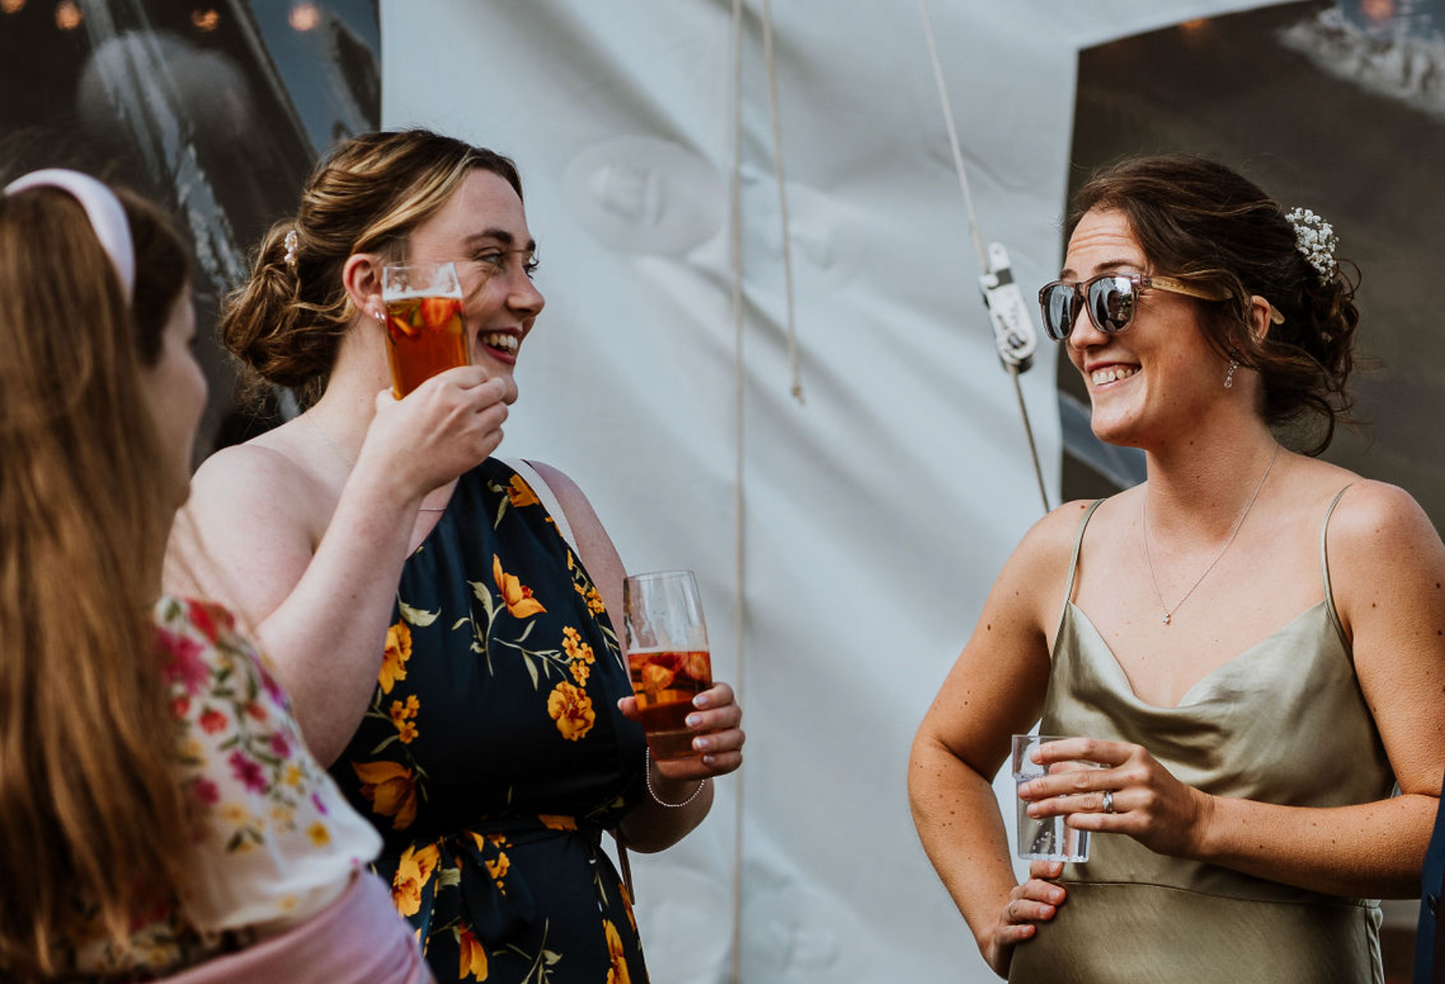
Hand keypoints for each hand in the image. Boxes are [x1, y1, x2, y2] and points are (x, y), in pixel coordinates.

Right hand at [359, 366, 514, 499]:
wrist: (393, 477)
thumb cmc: (388, 445)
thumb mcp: (387, 411)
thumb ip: (392, 398)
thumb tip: (389, 394)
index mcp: (440, 387)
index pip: (478, 372)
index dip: (480, 378)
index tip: (479, 383)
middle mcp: (460, 404)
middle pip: (497, 388)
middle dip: (495, 392)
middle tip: (490, 397)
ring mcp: (472, 428)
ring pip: (502, 411)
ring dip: (494, 414)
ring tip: (484, 418)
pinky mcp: (478, 450)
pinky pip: (498, 435)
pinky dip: (492, 435)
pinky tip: (478, 437)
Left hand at [618, 681, 744, 780]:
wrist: (673, 756)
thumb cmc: (668, 724)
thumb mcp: (655, 715)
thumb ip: (641, 708)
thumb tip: (624, 703)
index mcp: (715, 697)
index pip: (724, 691)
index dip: (714, 695)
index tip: (695, 701)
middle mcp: (728, 715)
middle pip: (731, 713)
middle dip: (712, 717)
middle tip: (689, 722)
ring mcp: (732, 737)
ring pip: (735, 736)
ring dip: (716, 740)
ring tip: (695, 744)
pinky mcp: (730, 758)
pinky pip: (734, 759)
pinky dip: (722, 760)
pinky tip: (706, 760)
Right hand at [985, 860, 1064, 974]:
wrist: (1003, 945)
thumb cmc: (1035, 925)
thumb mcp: (1050, 908)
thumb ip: (1067, 898)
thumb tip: (1100, 890)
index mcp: (1031, 889)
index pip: (1036, 871)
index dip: (1046, 867)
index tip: (1060, 866)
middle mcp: (1018, 900)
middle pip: (1028, 889)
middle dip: (1044, 890)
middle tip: (1061, 896)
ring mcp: (1008, 918)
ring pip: (1018, 909)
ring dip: (1034, 909)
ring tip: (1050, 912)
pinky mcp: (1001, 938)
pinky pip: (1006, 932)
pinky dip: (1018, 931)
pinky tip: (1031, 931)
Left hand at [1016, 737, 1213, 858]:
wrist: (1198, 821)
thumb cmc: (1158, 793)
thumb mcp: (1132, 771)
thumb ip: (1097, 768)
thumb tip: (1055, 767)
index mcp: (1132, 754)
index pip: (1087, 746)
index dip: (1057, 751)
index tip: (1034, 757)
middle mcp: (1136, 773)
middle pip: (1081, 776)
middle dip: (1047, 785)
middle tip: (1023, 791)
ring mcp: (1141, 798)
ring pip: (1088, 801)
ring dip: (1056, 806)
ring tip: (1034, 809)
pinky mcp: (1143, 823)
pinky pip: (1104, 822)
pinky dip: (1081, 822)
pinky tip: (1064, 822)